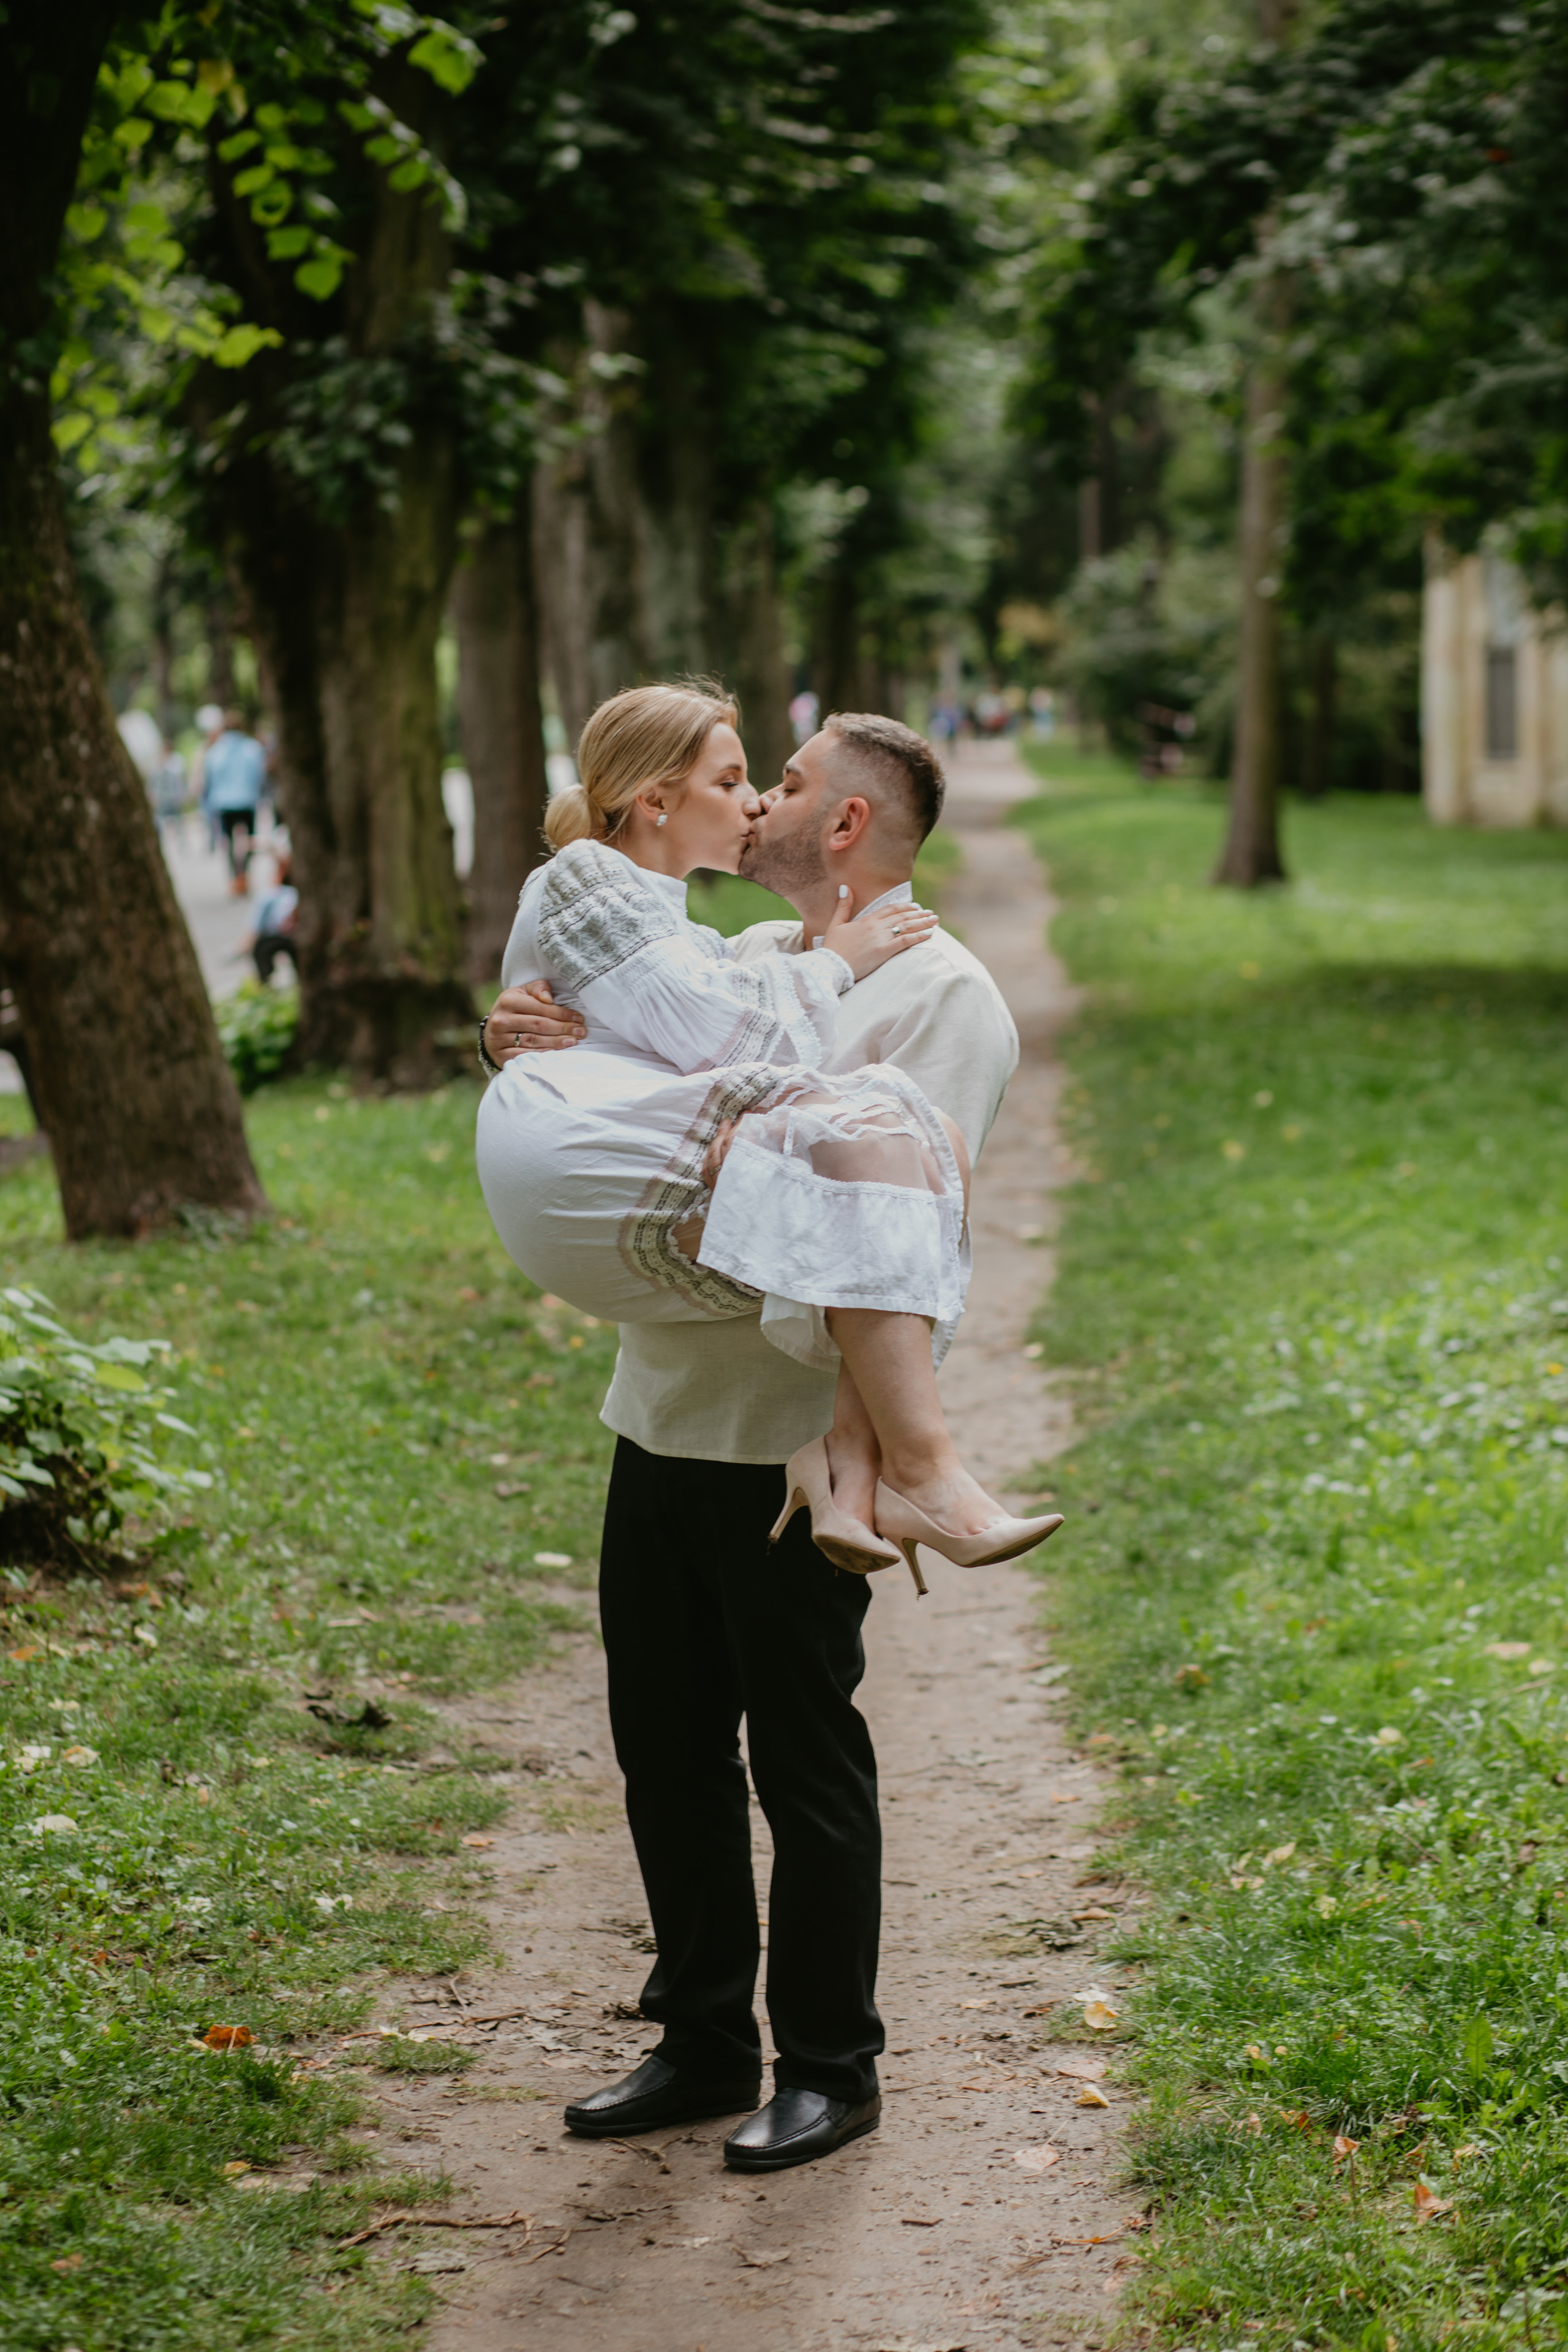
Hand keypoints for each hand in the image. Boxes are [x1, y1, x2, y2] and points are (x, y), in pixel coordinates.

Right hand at [483, 980, 586, 1062]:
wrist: (492, 1030)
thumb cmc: (515, 1008)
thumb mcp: (524, 992)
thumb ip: (539, 988)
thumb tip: (549, 998)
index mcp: (508, 1000)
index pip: (541, 1008)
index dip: (562, 1014)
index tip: (579, 1018)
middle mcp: (501, 1020)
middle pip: (539, 1025)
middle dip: (563, 1028)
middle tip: (581, 1032)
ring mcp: (498, 1039)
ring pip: (533, 1041)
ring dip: (556, 1042)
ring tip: (573, 1041)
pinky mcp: (500, 1055)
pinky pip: (525, 1056)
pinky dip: (542, 1055)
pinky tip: (556, 1053)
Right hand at [822, 888, 938, 981]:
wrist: (830, 967)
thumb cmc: (832, 948)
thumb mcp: (836, 924)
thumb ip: (843, 906)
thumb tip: (846, 887)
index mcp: (866, 920)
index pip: (890, 909)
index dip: (905, 907)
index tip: (916, 907)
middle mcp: (876, 927)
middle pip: (902, 916)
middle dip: (919, 914)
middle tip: (931, 914)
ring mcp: (880, 939)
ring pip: (907, 927)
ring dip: (923, 922)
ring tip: (935, 921)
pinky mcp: (884, 952)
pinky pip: (905, 941)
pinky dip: (919, 936)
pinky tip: (930, 934)